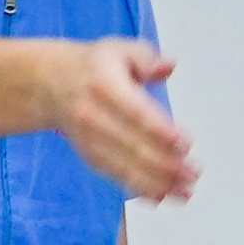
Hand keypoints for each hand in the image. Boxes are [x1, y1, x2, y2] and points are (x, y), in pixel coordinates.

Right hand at [37, 39, 197, 201]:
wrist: (50, 84)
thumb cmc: (92, 67)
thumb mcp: (119, 48)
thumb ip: (147, 57)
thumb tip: (167, 66)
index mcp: (104, 84)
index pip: (135, 112)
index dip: (160, 131)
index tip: (185, 143)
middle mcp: (94, 115)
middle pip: (133, 146)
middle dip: (166, 164)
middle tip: (193, 172)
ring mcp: (90, 139)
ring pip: (126, 167)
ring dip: (158, 183)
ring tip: (185, 191)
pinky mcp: (90, 156)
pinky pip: (117, 176)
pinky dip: (140, 189)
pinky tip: (163, 195)